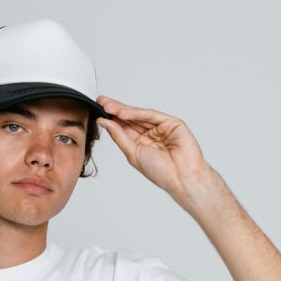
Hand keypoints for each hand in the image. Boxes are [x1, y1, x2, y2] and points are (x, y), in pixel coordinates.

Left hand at [95, 95, 211, 197]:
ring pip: (139, 115)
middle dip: (115, 110)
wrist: (181, 178)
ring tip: (108, 106)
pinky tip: (123, 113)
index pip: (124, 127)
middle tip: (101, 102)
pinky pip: (151, 115)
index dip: (111, 118)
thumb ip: (119, 136)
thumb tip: (104, 122)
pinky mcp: (172, 123)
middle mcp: (151, 133)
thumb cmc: (161, 172)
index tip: (98, 110)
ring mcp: (162, 127)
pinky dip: (137, 113)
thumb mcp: (132, 153)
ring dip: (123, 110)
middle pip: (130, 118)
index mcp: (141, 142)